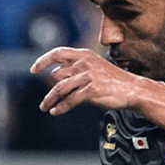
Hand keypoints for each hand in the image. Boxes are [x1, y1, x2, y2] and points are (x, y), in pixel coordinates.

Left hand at [31, 47, 150, 115]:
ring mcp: (88, 76)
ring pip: (60, 89)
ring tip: (45, 107)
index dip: (43, 60)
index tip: (33, 69)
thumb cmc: (111, 81)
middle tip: (46, 101)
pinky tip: (55, 112)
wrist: (131, 89)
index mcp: (84, 54)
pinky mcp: (91, 90)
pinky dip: (60, 107)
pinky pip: (70, 100)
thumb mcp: (92, 68)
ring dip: (49, 100)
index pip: (58, 53)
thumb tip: (54, 77)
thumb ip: (75, 70)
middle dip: (50, 90)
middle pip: (57, 75)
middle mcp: (84, 63)